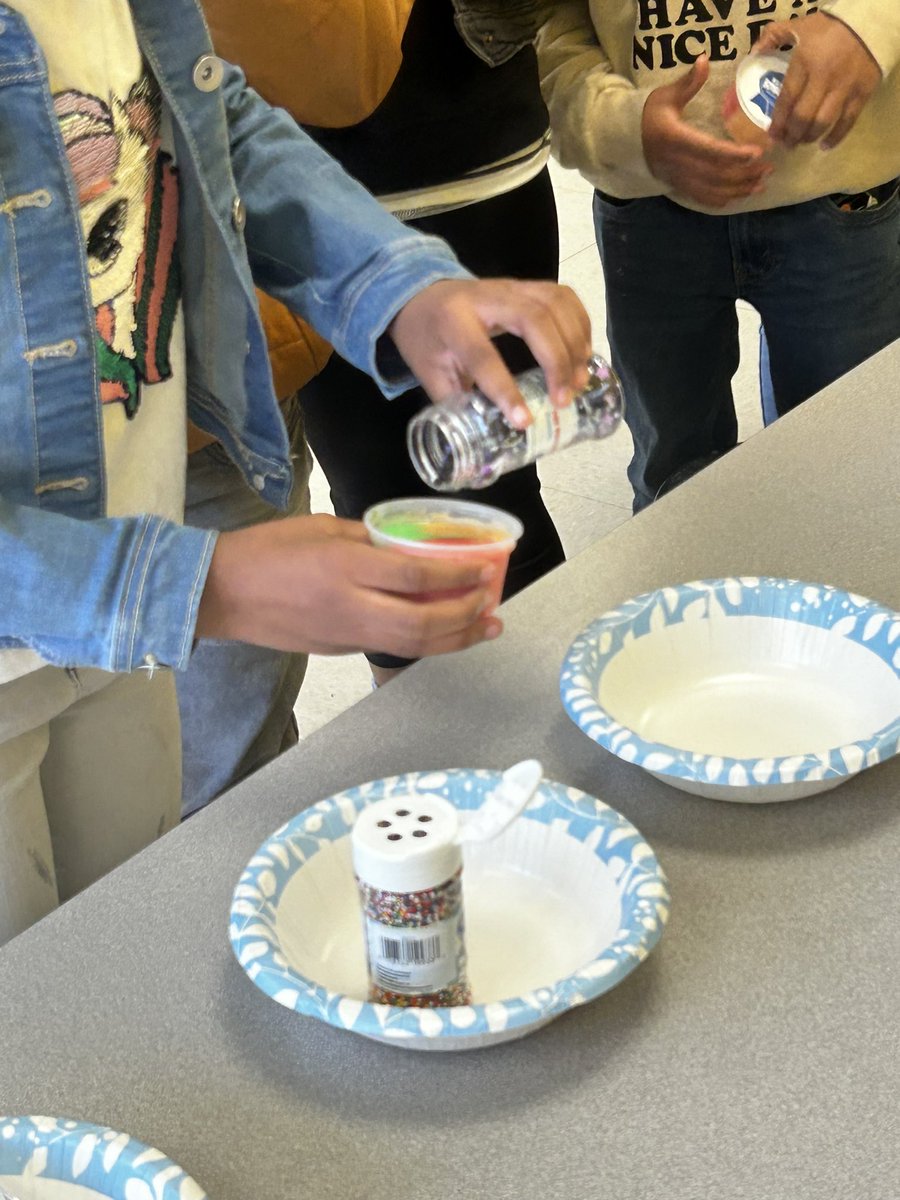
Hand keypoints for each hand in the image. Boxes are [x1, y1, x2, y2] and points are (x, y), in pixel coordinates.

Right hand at [196, 514, 501, 658]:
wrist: (221, 592)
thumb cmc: (267, 549)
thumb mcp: (323, 526)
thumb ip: (369, 537)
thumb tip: (409, 545)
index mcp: (347, 566)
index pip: (417, 577)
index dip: (458, 577)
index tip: (484, 568)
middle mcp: (351, 606)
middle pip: (423, 624)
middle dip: (467, 617)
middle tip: (492, 604)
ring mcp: (345, 634)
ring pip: (412, 646)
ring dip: (456, 639)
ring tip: (485, 628)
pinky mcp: (338, 650)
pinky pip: (391, 648)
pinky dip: (424, 643)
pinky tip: (443, 632)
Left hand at [388, 277, 591, 428]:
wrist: (421, 296)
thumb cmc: (426, 339)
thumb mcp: (430, 374)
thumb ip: (457, 403)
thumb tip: (488, 439)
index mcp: (452, 322)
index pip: (482, 355)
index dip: (504, 389)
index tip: (523, 422)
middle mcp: (485, 296)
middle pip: (533, 319)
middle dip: (555, 361)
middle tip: (563, 399)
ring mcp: (510, 286)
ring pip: (555, 303)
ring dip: (574, 343)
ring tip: (578, 380)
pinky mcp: (527, 285)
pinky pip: (564, 296)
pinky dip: (580, 324)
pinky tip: (583, 352)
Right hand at [642, 55, 770, 207]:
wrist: (627, 142)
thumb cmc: (650, 116)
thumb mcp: (665, 96)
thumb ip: (688, 82)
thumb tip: (705, 59)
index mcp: (676, 140)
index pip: (709, 151)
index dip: (734, 154)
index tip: (758, 152)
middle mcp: (679, 164)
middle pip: (717, 175)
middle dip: (745, 174)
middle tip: (769, 167)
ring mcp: (679, 179)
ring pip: (714, 190)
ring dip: (740, 189)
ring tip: (762, 183)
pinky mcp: (680, 187)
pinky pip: (704, 199)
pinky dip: (725, 199)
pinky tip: (742, 194)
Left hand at [757, 14, 880, 148]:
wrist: (871, 23)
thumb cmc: (830, 28)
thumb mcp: (800, 25)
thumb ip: (774, 36)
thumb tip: (754, 53)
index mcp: (805, 62)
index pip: (786, 99)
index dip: (777, 121)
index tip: (771, 134)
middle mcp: (823, 78)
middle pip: (802, 117)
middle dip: (791, 135)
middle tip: (786, 143)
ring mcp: (844, 88)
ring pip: (822, 123)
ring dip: (808, 138)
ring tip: (801, 142)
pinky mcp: (862, 93)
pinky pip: (847, 122)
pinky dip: (835, 137)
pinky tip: (825, 146)